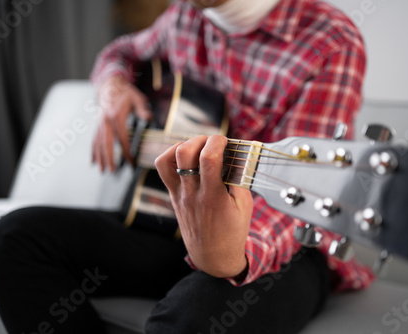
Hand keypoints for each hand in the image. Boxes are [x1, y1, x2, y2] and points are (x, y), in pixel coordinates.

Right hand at [92, 76, 151, 171]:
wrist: (111, 84)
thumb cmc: (126, 92)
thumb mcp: (137, 98)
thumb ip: (143, 109)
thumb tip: (149, 117)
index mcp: (116, 116)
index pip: (122, 138)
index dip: (126, 151)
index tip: (130, 161)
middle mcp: (105, 121)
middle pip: (106, 143)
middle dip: (108, 158)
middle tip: (111, 171)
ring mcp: (100, 123)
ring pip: (98, 143)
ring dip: (99, 157)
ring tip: (101, 170)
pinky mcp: (97, 124)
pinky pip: (94, 139)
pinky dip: (93, 150)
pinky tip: (93, 160)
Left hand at [155, 135, 253, 277]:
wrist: (212, 257)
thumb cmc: (232, 232)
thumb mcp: (245, 206)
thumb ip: (240, 179)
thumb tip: (237, 155)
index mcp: (213, 197)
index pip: (208, 159)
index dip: (217, 141)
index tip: (226, 141)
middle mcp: (192, 194)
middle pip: (184, 154)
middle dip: (199, 139)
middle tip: (212, 143)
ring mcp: (179, 195)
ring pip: (166, 160)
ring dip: (182, 145)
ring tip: (197, 148)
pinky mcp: (173, 196)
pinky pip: (163, 170)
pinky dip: (171, 156)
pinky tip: (186, 157)